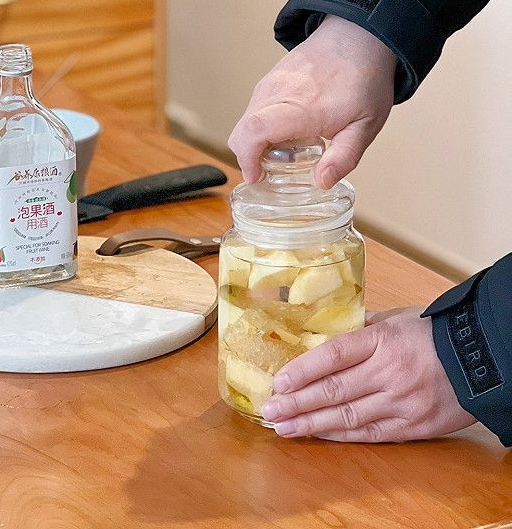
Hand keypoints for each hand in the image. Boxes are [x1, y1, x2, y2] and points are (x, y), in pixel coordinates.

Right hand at [227, 15, 397, 186]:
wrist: (358, 36)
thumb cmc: (364, 79)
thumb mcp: (365, 126)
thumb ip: (344, 157)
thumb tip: (321, 182)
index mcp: (299, 108)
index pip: (253, 132)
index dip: (246, 159)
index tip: (256, 177)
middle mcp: (277, 94)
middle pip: (241, 131)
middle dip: (248, 157)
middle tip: (271, 172)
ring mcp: (270, 84)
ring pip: (246, 120)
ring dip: (256, 141)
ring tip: (287, 150)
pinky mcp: (270, 79)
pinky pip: (254, 108)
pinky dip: (261, 126)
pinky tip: (288, 130)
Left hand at [260, 307, 475, 441]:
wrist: (482, 360)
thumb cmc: (436, 332)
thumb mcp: (397, 317)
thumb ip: (361, 324)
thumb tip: (327, 327)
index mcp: (382, 340)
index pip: (333, 355)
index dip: (303, 369)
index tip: (279, 380)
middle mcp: (388, 373)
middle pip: (334, 390)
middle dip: (297, 402)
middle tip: (270, 408)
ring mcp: (400, 402)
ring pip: (347, 417)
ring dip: (311, 423)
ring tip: (284, 427)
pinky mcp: (412, 426)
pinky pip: (370, 433)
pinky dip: (341, 436)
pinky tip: (318, 435)